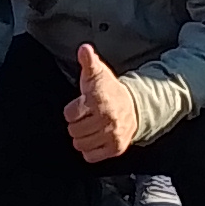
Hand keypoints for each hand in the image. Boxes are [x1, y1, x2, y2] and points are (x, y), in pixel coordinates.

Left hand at [64, 44, 139, 164]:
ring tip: (90, 127)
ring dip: (82, 137)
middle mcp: (107, 119)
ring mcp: (112, 134)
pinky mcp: (116, 148)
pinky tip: (96, 138)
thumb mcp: (97, 73)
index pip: (70, 113)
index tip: (82, 105)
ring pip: (80, 144)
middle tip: (87, 117)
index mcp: (99, 100)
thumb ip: (88, 61)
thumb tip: (84, 49)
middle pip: (73, 131)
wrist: (134, 106)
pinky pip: (90, 156)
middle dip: (77, 124)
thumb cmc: (109, 90)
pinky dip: (90, 150)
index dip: (72, 110)